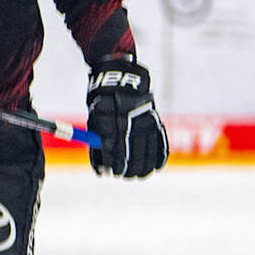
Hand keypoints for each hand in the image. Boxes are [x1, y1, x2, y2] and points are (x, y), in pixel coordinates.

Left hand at [84, 56, 166, 178]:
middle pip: (132, 153)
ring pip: (147, 150)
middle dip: (128, 169)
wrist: (121, 78)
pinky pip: (160, 142)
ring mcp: (144, 120)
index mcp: (111, 120)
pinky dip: (158, 157)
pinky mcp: (155, 119)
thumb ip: (97, 146)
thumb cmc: (102, 103)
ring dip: (143, 167)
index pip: (114, 150)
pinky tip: (155, 167)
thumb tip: (100, 172)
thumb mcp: (94, 121)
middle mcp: (129, 121)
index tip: (113, 172)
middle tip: (125, 176)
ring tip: (138, 176)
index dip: (115, 164)